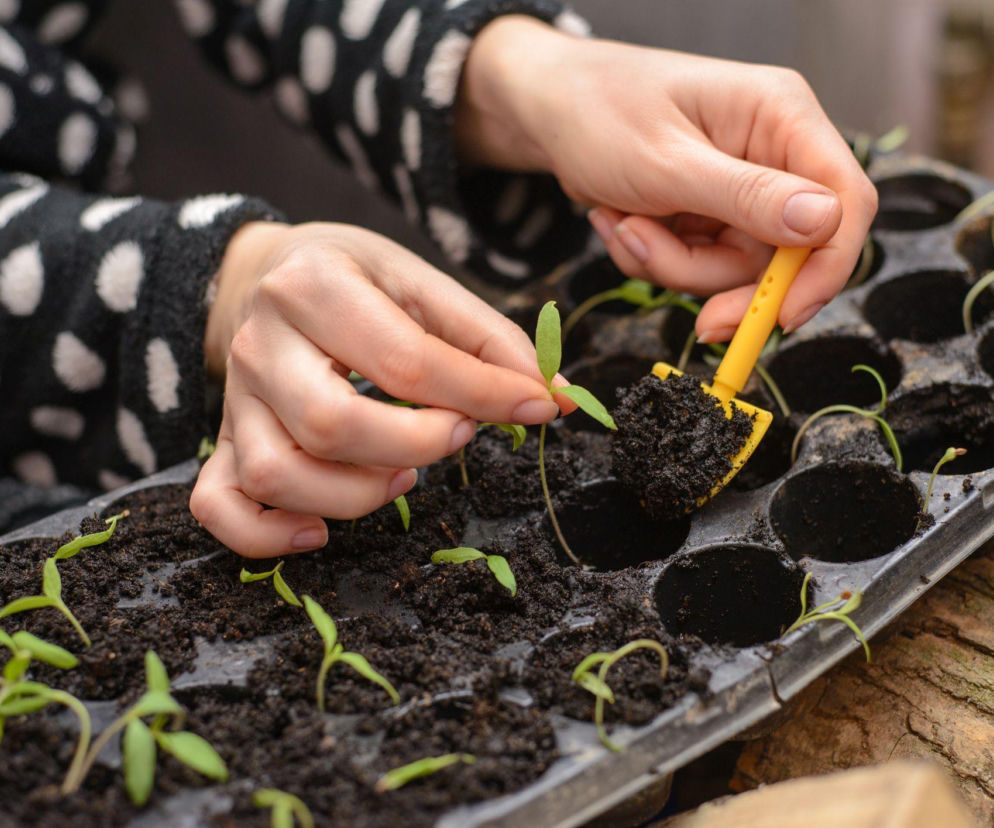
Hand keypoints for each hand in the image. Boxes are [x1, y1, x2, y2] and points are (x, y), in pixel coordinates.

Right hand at [193, 221, 567, 556]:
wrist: (266, 272)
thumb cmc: (353, 278)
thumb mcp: (420, 281)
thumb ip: (488, 338)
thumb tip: (554, 396)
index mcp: (312, 286)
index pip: (405, 362)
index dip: (483, 395)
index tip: (535, 405)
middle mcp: (260, 343)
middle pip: (332, 425)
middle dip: (416, 446)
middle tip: (458, 433)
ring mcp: (234, 400)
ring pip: (278, 474)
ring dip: (356, 495)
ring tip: (403, 476)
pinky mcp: (221, 440)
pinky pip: (218, 505)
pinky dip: (266, 534)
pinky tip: (320, 530)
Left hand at [456, 16, 877, 339]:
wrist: (546, 108)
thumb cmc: (600, 112)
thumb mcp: (667, 162)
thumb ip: (745, 197)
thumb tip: (827, 223)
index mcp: (780, 118)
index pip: (844, 201)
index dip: (825, 268)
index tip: (785, 318)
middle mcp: (772, 154)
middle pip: (785, 253)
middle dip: (721, 281)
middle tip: (695, 318)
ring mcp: (739, 189)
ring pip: (733, 268)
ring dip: (671, 264)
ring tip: (622, 225)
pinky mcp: (707, 214)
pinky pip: (696, 264)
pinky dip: (653, 257)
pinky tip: (616, 220)